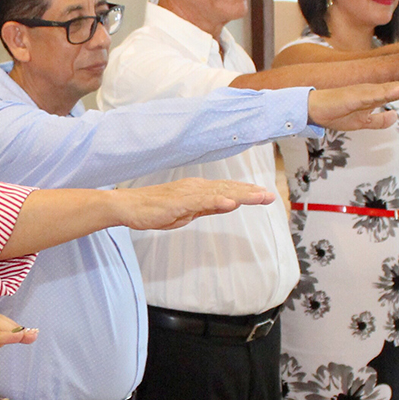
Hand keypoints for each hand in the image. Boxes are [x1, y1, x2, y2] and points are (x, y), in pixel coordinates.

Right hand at [104, 178, 275, 231]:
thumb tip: (223, 205)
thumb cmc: (153, 210)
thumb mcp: (185, 212)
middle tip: (270, 196)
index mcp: (197, 190)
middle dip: (250, 193)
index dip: (246, 192)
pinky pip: (201, 202)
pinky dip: (217, 201)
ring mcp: (188, 193)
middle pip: (228, 189)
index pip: (226, 190)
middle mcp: (195, 187)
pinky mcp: (178, 202)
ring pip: (219, 193)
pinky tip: (230, 203)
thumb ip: (204, 208)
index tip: (264, 195)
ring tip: (259, 197)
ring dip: (240, 195)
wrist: (128, 207)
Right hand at [309, 78, 398, 130]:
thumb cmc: (334, 114)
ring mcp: (363, 92)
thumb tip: (395, 117)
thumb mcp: (360, 122)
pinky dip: (386, 92)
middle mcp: (372, 91)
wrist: (312, 110)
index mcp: (374, 97)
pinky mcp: (353, 96)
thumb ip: (378, 120)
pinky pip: (373, 94)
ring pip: (389, 88)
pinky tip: (398, 91)